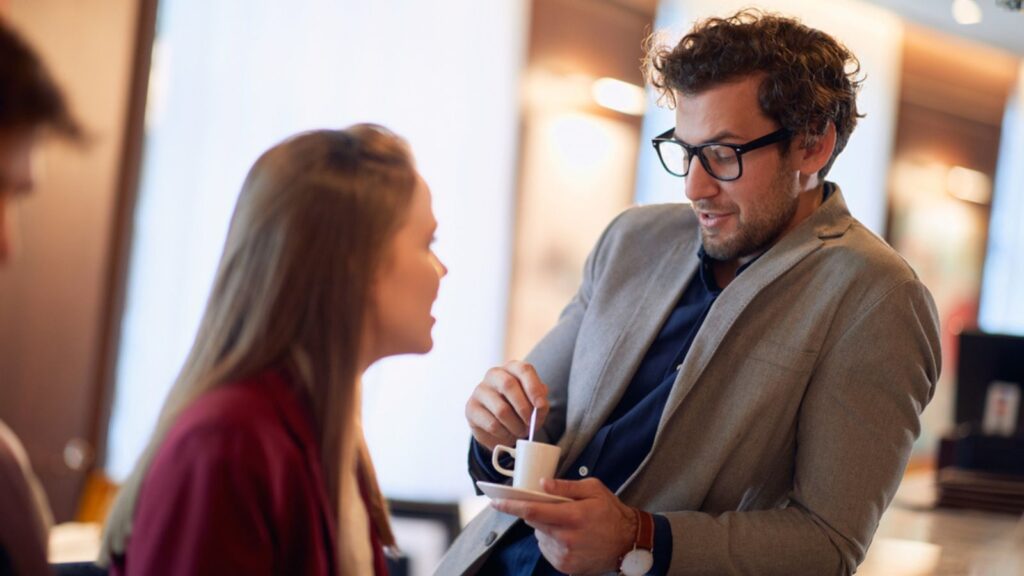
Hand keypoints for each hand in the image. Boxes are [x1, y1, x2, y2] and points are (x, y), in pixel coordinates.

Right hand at [465, 360, 548, 450]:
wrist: (499, 426)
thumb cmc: (520, 410)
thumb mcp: (534, 405)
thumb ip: (540, 403)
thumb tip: (540, 405)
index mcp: (512, 368)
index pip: (524, 370)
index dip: (534, 388)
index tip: (541, 405)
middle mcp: (494, 374)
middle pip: (508, 385)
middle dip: (523, 408)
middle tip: (530, 423)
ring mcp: (480, 390)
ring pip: (501, 409)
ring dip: (515, 425)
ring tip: (520, 431)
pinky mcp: (471, 408)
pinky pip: (491, 424)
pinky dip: (504, 433)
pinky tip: (506, 433)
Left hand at [491, 477, 636, 574]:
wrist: (628, 543)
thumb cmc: (611, 512)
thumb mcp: (593, 490)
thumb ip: (566, 487)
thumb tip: (543, 484)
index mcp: (573, 516)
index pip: (533, 511)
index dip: (511, 506)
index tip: (495, 502)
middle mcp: (567, 538)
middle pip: (534, 524)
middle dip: (534, 513)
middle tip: (549, 507)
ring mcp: (565, 555)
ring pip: (540, 537)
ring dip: (544, 528)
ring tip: (566, 523)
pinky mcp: (566, 567)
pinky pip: (547, 549)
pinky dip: (551, 540)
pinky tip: (568, 536)